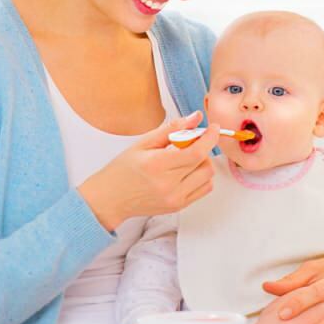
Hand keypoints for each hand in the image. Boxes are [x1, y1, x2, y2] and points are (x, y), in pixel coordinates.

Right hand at [78, 111, 218, 229]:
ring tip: (186, 158)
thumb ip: (172, 129)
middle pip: (205, 163)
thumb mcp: (143, 143)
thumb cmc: (123, 170)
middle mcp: (168, 184)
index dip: (210, 138)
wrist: (110, 199)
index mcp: (157, 165)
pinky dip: (201, 177)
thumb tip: (195, 117)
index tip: (213, 128)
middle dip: (204, 148)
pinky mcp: (178, 206)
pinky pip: (204, 189)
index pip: (196, 152)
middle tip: (190, 143)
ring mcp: (175, 198)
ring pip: (208, 177)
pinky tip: (186, 171)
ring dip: (203, 163)